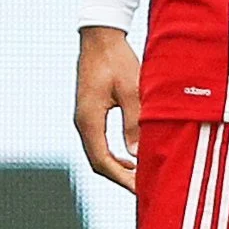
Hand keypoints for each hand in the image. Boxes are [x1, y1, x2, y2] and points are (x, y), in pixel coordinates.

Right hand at [74, 24, 141, 191]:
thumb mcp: (132, 91)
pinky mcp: (90, 112)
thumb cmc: (117, 61)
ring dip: (118, 168)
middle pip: (97, 162)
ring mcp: (84, 118)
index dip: (122, 179)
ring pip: (98, 153)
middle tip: (145, 190)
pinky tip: (131, 158)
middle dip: (121, 178)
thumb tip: (138, 156)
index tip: (142, 190)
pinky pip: (99, 143)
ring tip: (141, 178)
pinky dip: (114, 156)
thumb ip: (135, 123)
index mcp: (89, 119)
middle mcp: (83, 122)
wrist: (100, 38)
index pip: (102, 161)